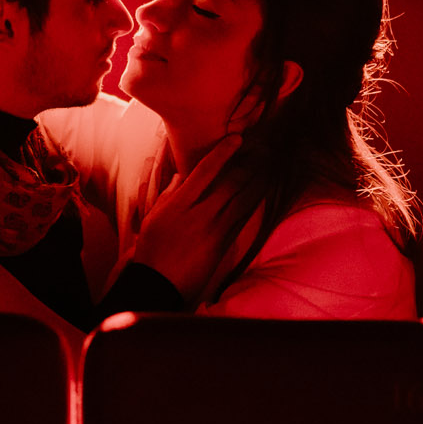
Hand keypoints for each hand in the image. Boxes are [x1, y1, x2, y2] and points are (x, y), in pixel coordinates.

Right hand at [131, 135, 258, 303]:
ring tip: (271, 162)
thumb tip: (182, 176)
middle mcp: (200, 214)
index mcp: (179, 204)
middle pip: (232, 183)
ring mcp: (215, 230)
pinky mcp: (225, 244)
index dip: (223, 153)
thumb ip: (169, 194)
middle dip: (250, 163)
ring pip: (244, 199)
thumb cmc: (151, 249)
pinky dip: (255, 201)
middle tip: (265, 146)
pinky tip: (264, 190)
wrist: (160, 285)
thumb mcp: (153, 218)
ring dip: (259, 180)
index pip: (205, 171)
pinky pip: (244, 218)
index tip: (238, 138)